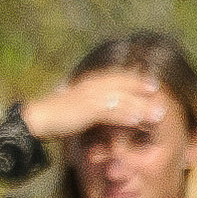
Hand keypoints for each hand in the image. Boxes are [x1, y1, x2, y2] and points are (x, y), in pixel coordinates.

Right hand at [18, 76, 171, 145]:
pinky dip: (125, 115)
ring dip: (140, 106)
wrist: (37, 118)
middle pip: (122, 84)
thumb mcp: (74, 107)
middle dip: (141, 88)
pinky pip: (110, 111)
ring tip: (157, 114)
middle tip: (159, 93)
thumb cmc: (53, 115)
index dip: (134, 79)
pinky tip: (137, 120)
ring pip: (121, 99)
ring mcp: (89, 96)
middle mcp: (91, 86)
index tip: (150, 83)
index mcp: (89, 83)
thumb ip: (88, 106)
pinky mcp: (86, 109)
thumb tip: (96, 109)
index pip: (116, 77)